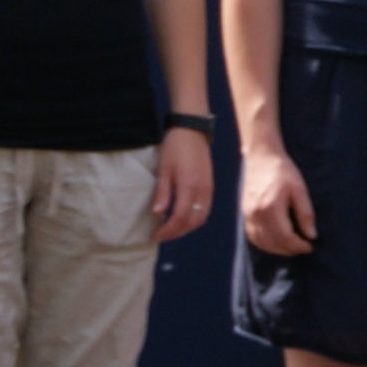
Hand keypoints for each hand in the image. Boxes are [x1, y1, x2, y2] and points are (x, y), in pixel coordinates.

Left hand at [154, 130, 217, 244]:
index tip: (155, 235)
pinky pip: (205, 210)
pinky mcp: (210, 187)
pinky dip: (194, 219)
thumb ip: (162, 192)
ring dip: (187, 227)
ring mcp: (209, 190)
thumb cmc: (175, 148)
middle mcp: (202, 191)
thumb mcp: (163, 169)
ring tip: (171, 228)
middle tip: (162, 235)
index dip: (168, 230)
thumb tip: (157, 213)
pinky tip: (183, 217)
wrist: (192, 131)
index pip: (180, 217)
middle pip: (193, 222)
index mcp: (189, 186)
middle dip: (177, 232)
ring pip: (201, 218)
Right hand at [242, 148, 317, 256]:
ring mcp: (247, 214)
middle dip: (289, 250)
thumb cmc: (283, 171)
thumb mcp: (299, 189)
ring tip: (291, 248)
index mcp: (271, 206)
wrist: (260, 157)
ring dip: (277, 250)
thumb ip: (305, 213)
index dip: (298, 246)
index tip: (309, 246)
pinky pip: (252, 236)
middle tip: (302, 248)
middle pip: (273, 242)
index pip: (285, 236)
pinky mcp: (244, 213)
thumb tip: (311, 236)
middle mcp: (256, 213)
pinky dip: (264, 244)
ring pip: (261, 242)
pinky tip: (275, 243)